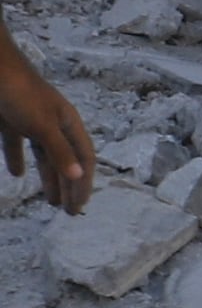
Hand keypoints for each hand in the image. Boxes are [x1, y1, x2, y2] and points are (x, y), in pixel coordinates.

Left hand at [0, 53, 91, 216]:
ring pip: (45, 156)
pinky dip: (18, 160)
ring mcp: (33, 123)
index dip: (83, 184)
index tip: (78, 208)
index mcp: (69, 124)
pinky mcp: (12, 122)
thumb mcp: (44, 126)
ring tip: (49, 200)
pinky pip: (19, 146)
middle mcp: (55, 125)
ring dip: (48, 178)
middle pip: (67, 160)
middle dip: (69, 185)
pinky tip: (16, 174)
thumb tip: (79, 177)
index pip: (84, 159)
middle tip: (68, 211)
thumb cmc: (22, 96)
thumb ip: (60, 152)